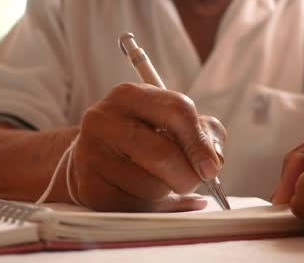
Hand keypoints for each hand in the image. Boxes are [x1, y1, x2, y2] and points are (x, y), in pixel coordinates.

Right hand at [71, 82, 225, 211]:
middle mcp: (104, 120)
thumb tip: (214, 162)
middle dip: (188, 176)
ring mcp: (92, 154)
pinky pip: (136, 208)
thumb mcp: (172, 121)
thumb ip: (205, 134)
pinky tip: (150, 197)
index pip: (177, 112)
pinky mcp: (90, 187)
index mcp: (130, 95)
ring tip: (160, 181)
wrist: (93, 155)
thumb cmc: (144, 135)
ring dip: (167, 192)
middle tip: (192, 181)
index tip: (212, 167)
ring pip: (150, 186)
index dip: (200, 143)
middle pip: (163, 155)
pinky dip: (154, 208)